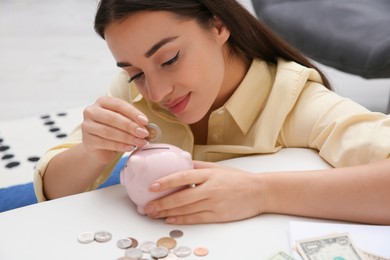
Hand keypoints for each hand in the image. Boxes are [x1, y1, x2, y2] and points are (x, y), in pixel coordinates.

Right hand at [81, 96, 148, 162]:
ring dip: (127, 138)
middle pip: (113, 118)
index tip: (145, 121)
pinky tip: (130, 147)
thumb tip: (146, 126)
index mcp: (102, 102)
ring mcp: (87, 126)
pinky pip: (105, 143)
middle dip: (131, 126)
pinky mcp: (87, 140)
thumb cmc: (114, 130)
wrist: (100, 149)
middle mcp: (91, 111)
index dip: (133, 112)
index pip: (118, 104)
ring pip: (109, 131)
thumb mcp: (123, 122)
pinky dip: (120, 146)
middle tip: (144, 133)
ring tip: (140, 142)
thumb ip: (132, 120)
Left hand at [144, 161, 264, 223]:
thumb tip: (179, 164)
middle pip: (181, 197)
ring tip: (153, 213)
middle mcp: (210, 188)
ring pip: (186, 209)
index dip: (166, 181)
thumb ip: (198, 166)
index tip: (151, 186)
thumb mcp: (218, 168)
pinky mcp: (219, 215)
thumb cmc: (238, 178)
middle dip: (161, 203)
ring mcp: (215, 203)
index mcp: (209, 174)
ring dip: (167, 212)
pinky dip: (182, 219)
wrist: (259, 192)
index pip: (183, 176)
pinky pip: (196, 218)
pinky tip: (170, 219)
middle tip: (146, 206)